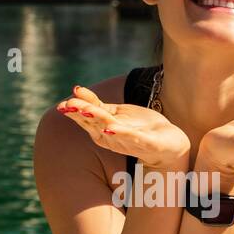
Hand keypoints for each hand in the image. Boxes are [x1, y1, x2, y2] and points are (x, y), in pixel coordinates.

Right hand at [56, 85, 190, 168]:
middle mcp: (112, 138)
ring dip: (98, 121)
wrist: (169, 143)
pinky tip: (111, 128)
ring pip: (110, 129)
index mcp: (103, 130)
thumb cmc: (139, 127)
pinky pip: (133, 138)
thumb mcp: (116, 112)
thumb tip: (75, 89)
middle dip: (82, 114)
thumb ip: (96, 104)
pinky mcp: (147, 144)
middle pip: (95, 123)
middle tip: (69, 105)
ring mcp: (129, 142)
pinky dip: (122, 133)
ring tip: (87, 111)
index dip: (75, 111)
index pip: (86, 119)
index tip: (63, 104)